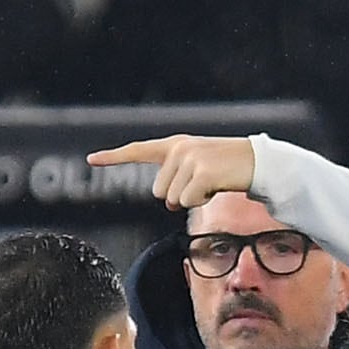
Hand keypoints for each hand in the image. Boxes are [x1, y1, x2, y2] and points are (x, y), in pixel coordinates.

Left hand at [85, 133, 260, 210]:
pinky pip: (186, 202)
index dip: (113, 156)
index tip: (91, 158)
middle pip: (159, 192)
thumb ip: (177, 180)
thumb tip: (167, 202)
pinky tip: (216, 187)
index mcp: (175, 145)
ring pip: (172, 200)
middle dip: (179, 196)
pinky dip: (201, 201)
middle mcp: (178, 148)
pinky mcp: (200, 171)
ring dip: (192, 199)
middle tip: (203, 183)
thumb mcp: (199, 170)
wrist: (258, 162)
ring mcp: (189, 158)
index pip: (138, 150)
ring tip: (212, 183)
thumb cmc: (227, 170)